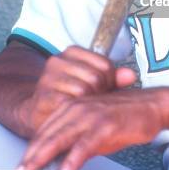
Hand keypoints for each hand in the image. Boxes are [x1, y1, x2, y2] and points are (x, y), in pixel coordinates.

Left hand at [18, 88, 168, 169]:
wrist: (153, 106)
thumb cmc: (123, 118)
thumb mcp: (94, 130)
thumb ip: (74, 142)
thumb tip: (56, 164)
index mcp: (72, 108)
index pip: (44, 133)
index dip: (30, 154)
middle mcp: (77, 109)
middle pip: (46, 137)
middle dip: (29, 161)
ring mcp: (90, 116)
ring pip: (59, 141)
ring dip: (42, 162)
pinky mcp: (104, 125)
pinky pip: (82, 147)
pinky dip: (70, 163)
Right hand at [20, 46, 136, 133]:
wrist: (37, 113)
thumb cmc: (70, 96)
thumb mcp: (93, 83)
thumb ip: (113, 78)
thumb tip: (131, 76)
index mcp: (72, 52)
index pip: (105, 65)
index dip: (109, 82)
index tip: (102, 92)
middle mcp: (58, 60)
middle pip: (96, 77)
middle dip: (100, 95)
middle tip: (94, 104)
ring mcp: (48, 78)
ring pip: (84, 91)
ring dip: (88, 105)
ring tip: (83, 110)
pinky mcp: (42, 97)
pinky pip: (70, 104)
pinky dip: (76, 113)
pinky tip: (74, 117)